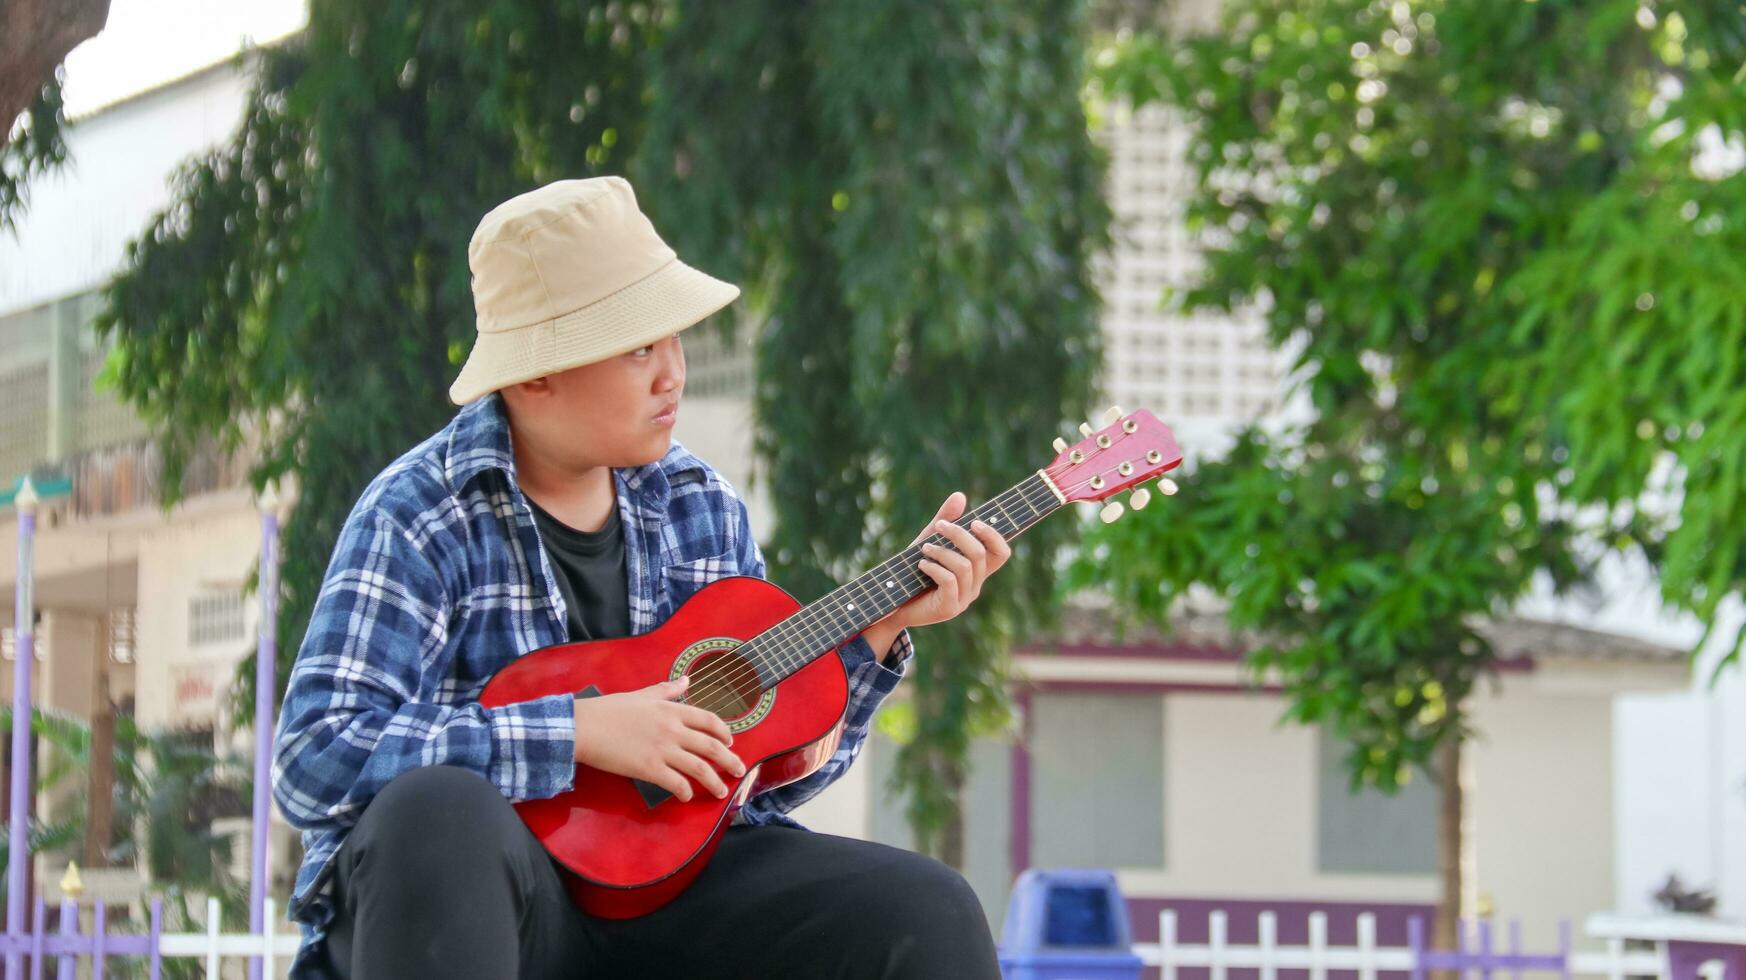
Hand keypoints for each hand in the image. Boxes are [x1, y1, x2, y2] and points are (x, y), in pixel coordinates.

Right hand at [572, 676, 745, 801]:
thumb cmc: (609, 709)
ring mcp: (662, 750)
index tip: (730, 742)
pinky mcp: (649, 769)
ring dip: (714, 782)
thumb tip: (687, 680)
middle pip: (712, 747)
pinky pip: (676, 783)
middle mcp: (673, 729)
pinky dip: (685, 792)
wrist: (584, 727)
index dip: (724, 732)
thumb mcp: (642, 694)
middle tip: (740, 772)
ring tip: (721, 792)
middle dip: (730, 761)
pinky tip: (686, 796)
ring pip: (699, 768)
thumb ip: (667, 690)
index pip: (709, 721)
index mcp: (672, 710)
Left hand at [879, 491, 1012, 632]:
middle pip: (980, 554)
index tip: (974, 521)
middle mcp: (975, 585)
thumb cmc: (913, 572)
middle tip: (939, 526)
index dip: (994, 536)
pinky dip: (935, 568)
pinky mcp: (949, 608)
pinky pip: (949, 581)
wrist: (893, 603)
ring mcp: (964, 599)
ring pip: (964, 566)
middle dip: (959, 535)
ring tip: (924, 548)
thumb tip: (960, 495)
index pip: (1001, 553)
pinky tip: (922, 564)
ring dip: (942, 551)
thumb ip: (945, 521)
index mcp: (976, 570)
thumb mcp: (928, 542)